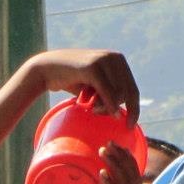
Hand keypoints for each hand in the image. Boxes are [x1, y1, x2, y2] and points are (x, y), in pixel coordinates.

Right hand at [17, 49, 140, 122]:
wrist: (48, 69)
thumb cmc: (73, 80)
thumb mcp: (96, 86)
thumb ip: (111, 92)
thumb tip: (127, 112)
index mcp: (119, 60)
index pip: (133, 89)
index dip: (134, 109)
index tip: (131, 126)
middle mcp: (115, 57)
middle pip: (128, 93)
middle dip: (117, 109)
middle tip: (101, 114)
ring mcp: (104, 60)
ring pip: (118, 93)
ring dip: (106, 107)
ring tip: (91, 107)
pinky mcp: (93, 67)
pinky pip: (107, 92)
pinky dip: (107, 104)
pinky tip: (98, 111)